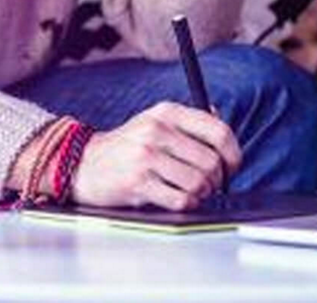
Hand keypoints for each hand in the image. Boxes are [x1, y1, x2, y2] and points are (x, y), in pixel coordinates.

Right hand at [70, 102, 241, 209]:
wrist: (83, 163)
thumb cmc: (127, 147)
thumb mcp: (154, 122)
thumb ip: (187, 122)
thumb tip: (221, 119)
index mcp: (167, 112)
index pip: (219, 131)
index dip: (233, 154)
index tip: (232, 167)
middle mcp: (157, 130)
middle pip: (211, 162)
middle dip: (216, 180)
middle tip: (208, 185)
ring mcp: (146, 156)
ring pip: (199, 183)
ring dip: (200, 194)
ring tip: (189, 192)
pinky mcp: (138, 182)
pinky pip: (181, 200)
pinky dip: (186, 204)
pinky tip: (176, 199)